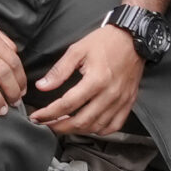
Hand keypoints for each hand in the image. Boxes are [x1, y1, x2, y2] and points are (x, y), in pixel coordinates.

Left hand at [31, 24, 145, 135]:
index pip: (68, 104)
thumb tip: (42, 86)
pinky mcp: (128, 103)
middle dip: (60, 127)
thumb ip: (59, 71)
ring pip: (97, 126)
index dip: (49, 113)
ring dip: (78, 131)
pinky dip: (99, 130)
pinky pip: (114, 126)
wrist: (132, 40)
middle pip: (82, 121)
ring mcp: (121, 101)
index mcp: (96, 80)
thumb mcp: (77, 50)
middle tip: (46, 125)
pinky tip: (88, 127)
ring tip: (63, 126)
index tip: (37, 117)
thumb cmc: (104, 43)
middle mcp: (110, 94)